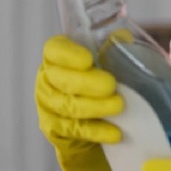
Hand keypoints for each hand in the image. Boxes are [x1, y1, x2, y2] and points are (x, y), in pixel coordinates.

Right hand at [35, 34, 125, 170]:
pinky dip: (96, 131)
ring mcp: (48, 104)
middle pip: (61, 79)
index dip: (68, 54)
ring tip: (118, 106)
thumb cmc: (93, 81)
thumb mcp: (102, 62)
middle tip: (111, 85)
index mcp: (56, 56)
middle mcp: (47, 78)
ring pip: (67, 106)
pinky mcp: (54, 128)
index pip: (54, 50)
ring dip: (94, 107)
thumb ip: (111, 48)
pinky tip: (115, 132)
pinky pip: (74, 130)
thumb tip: (124, 37)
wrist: (87, 120)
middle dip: (87, 82)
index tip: (88, 59)